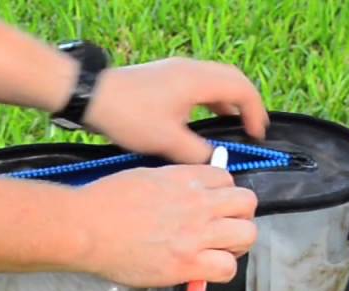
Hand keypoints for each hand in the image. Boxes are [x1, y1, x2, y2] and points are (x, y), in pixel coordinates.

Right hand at [69, 164, 257, 286]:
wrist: (87, 228)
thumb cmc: (104, 204)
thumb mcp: (144, 178)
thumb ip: (172, 184)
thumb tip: (185, 196)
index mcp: (185, 179)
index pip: (228, 179)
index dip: (224, 195)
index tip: (215, 207)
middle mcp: (197, 203)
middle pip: (247, 203)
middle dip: (240, 217)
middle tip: (225, 230)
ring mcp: (195, 234)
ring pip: (246, 234)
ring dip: (237, 245)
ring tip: (219, 252)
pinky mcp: (188, 264)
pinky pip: (228, 268)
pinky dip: (221, 271)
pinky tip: (204, 271)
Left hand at [82, 58, 269, 163]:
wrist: (92, 97)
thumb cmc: (128, 116)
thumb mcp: (166, 141)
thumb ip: (196, 153)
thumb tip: (214, 161)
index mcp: (198, 81)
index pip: (241, 90)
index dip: (254, 113)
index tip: (257, 135)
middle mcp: (191, 70)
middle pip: (233, 81)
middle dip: (247, 105)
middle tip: (252, 129)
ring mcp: (178, 71)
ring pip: (216, 82)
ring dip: (228, 103)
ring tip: (233, 127)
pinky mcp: (165, 77)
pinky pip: (199, 86)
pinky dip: (210, 101)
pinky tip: (204, 122)